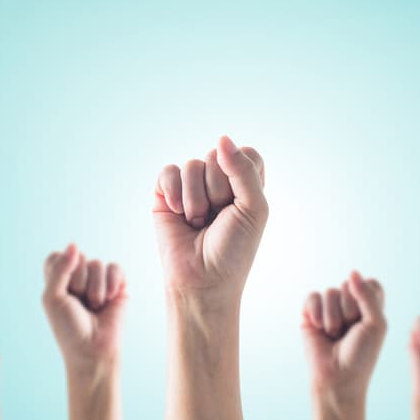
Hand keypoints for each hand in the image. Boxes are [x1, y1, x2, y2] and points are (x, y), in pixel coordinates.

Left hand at [42, 244, 127, 375]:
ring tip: (95, 307)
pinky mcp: (118, 286)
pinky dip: (113, 284)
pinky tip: (110, 300)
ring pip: (98, 264)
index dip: (61, 271)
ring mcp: (99, 281)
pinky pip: (115, 268)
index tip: (62, 293)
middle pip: (79, 258)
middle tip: (80, 304)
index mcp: (58, 279)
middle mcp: (78, 277)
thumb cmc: (69, 329)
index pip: (57, 256)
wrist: (93, 350)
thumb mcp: (53, 298)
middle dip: (79, 282)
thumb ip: (60, 269)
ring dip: (96, 289)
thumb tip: (75, 245)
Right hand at [154, 136, 266, 301]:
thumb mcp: (253, 208)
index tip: (241, 204)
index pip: (246, 153)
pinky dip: (173, 193)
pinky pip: (168, 172)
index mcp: (245, 183)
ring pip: (192, 165)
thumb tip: (222, 138)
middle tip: (217, 218)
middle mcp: (218, 181)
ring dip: (196, 199)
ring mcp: (190, 187)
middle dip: (218, 190)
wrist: (202, 281)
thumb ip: (243, 170)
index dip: (242, 174)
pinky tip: (178, 214)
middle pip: (217, 156)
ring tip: (198, 223)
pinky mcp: (165, 195)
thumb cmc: (233, 250)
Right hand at [301, 271, 385, 400]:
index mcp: (369, 306)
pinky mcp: (310, 315)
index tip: (367, 320)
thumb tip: (352, 272)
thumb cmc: (361, 356)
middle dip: (349, 310)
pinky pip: (312, 297)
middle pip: (348, 285)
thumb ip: (368, 296)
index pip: (370, 283)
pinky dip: (316, 312)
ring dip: (333, 316)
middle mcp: (349, 305)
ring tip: (334, 335)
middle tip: (349, 331)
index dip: (367, 298)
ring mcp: (329, 309)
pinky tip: (319, 328)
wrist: (337, 378)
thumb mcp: (376, 324)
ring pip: (330, 292)